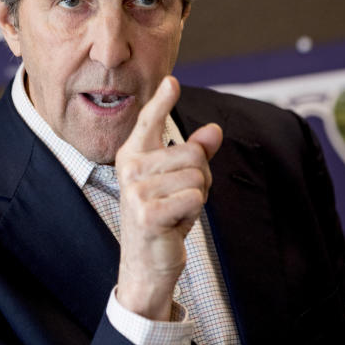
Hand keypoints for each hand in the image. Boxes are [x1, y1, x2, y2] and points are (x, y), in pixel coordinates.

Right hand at [114, 76, 222, 319]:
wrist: (146, 263)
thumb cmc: (163, 217)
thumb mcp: (180, 182)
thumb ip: (195, 154)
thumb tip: (214, 130)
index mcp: (133, 155)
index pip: (150, 121)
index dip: (163, 100)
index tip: (172, 81)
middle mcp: (130, 167)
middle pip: (193, 154)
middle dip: (200, 178)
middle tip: (180, 200)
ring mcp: (136, 190)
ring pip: (197, 177)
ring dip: (197, 199)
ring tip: (176, 212)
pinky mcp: (147, 212)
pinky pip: (194, 198)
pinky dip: (194, 214)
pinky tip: (174, 225)